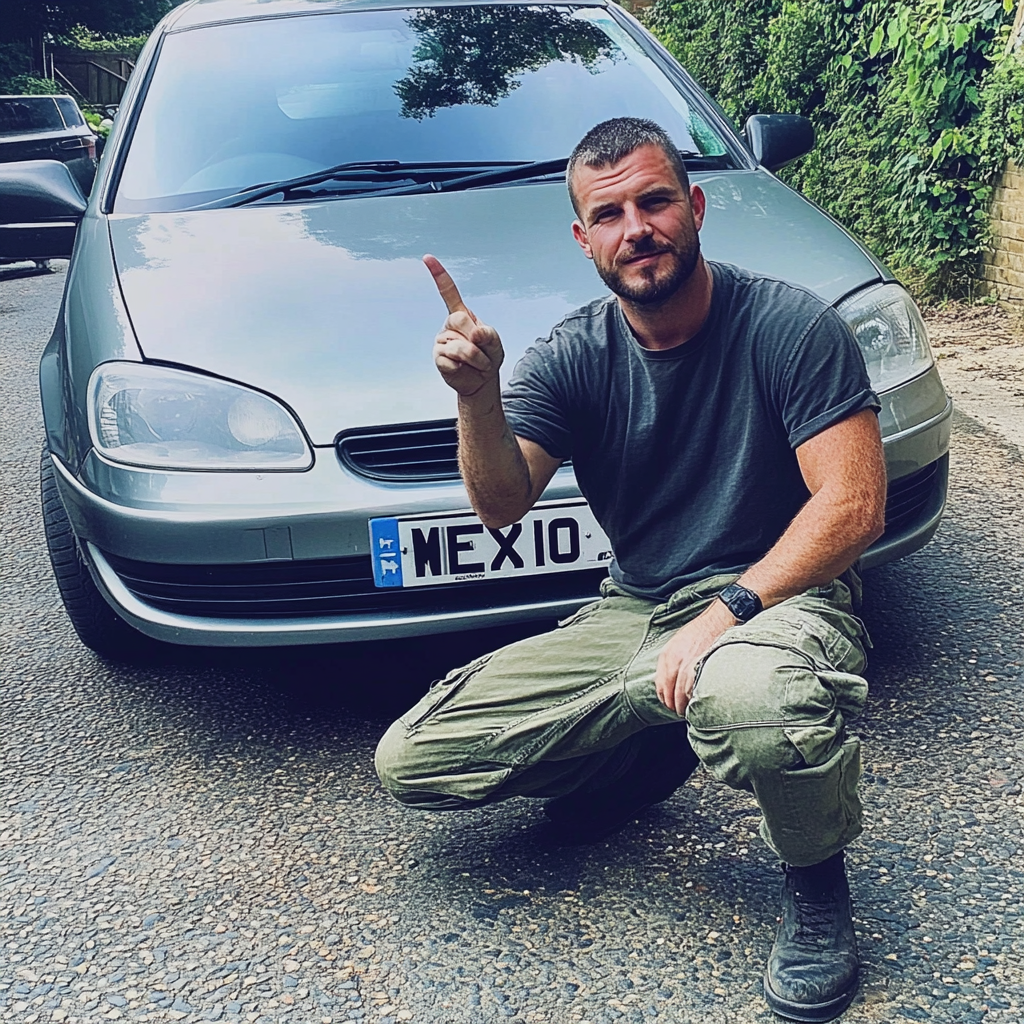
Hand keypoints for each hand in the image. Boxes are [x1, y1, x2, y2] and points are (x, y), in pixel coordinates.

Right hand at [424, 254, 503, 397]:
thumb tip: (474, 334)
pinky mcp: (439, 358)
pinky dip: (466, 368)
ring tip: (478, 364)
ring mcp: (441, 342)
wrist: (481, 381)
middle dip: (476, 338)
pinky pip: (453, 361)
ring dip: (477, 358)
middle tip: (483, 351)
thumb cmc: (488, 356)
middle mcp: (449, 326)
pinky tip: (465, 370)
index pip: (448, 292)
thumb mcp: (495, 343)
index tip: (427, 258)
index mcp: (462, 315)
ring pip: (460, 346)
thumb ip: (488, 335)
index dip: (438, 275)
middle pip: (459, 320)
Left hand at [655, 599, 737, 715]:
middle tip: (680, 711)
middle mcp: (675, 659)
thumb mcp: (677, 645)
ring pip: (681, 692)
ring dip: (684, 705)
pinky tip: (697, 701)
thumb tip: (668, 683)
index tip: (670, 703)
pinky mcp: (702, 664)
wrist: (717, 620)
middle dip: (674, 705)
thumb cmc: (698, 633)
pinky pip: (694, 687)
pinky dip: (694, 697)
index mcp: (667, 655)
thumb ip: (671, 663)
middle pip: (669, 691)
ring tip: (688, 710)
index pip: (660, 685)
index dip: (665, 698)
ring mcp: (689, 662)